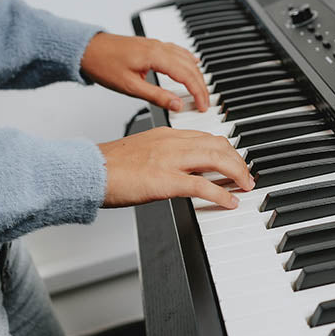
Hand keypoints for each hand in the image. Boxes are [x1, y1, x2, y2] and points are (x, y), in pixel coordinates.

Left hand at [81, 32, 209, 111]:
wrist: (87, 49)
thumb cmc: (104, 65)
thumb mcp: (130, 87)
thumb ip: (157, 96)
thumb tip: (177, 105)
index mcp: (155, 56)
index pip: (186, 75)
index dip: (198, 92)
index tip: (203, 105)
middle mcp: (159, 47)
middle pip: (190, 67)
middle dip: (201, 86)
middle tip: (205, 103)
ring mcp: (156, 44)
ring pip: (186, 58)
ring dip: (197, 75)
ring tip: (201, 91)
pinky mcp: (152, 45)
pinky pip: (178, 51)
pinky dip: (189, 61)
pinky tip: (193, 64)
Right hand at [97, 127, 253, 208]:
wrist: (88, 171)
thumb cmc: (108, 167)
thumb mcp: (142, 153)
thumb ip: (164, 157)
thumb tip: (181, 171)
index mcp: (166, 134)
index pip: (206, 136)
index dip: (226, 150)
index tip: (235, 161)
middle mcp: (171, 143)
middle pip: (218, 145)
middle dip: (238, 161)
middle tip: (246, 176)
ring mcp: (169, 161)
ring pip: (216, 159)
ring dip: (236, 174)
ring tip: (245, 186)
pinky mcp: (165, 181)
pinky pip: (202, 186)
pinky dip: (221, 194)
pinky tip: (230, 201)